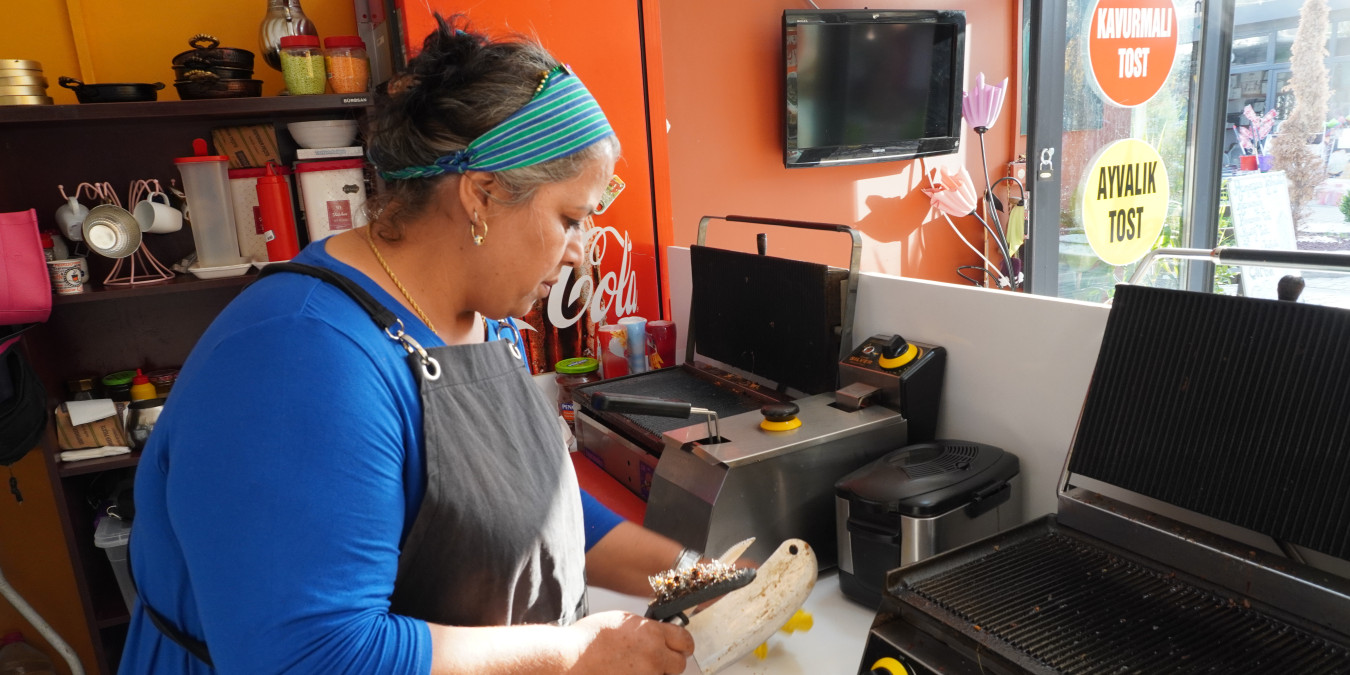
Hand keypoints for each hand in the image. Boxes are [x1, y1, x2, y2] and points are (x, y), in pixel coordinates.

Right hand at [564, 610, 694, 673]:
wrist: (570, 660)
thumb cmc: (589, 640)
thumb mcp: (622, 621)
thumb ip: (646, 628)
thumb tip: (658, 633)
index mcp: (652, 634)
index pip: (684, 640)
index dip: (683, 643)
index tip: (680, 645)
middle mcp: (654, 656)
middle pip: (680, 663)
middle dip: (671, 660)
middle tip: (659, 658)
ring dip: (657, 672)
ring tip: (637, 668)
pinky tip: (628, 673)